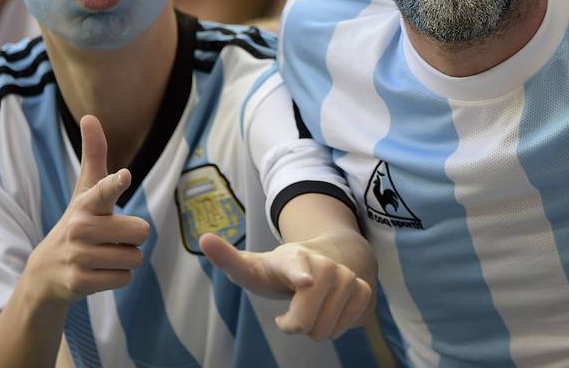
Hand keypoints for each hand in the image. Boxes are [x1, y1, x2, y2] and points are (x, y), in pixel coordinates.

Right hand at [24, 116, 148, 304]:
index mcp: (87, 204)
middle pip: (141, 231)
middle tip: (110, 239)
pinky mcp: (79, 282)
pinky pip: (124, 279)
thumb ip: (94, 155)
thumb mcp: (84, 191)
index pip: (103, 190)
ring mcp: (78, 257)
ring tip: (102, 256)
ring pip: (135, 258)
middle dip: (132, 238)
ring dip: (125, 260)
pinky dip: (116, 278)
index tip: (123, 175)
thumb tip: (90, 116)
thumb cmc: (77, 223)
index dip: (114, 183)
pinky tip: (97, 273)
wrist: (45, 273)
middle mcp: (80, 228)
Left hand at [200, 231, 373, 339]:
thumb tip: (203, 237)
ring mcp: (346, 276)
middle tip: (290, 313)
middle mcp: (323, 264)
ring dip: (316, 329)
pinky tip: (330, 312)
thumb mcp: (253, 267)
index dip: (299, 276)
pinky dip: (337, 326)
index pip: (294, 268)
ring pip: (326, 329)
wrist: (324, 261)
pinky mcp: (364, 289)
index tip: (303, 283)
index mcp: (291, 258)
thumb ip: (228, 258)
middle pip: (305, 321)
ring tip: (311, 309)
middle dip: (294, 326)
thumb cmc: (279, 271)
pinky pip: (349, 325)